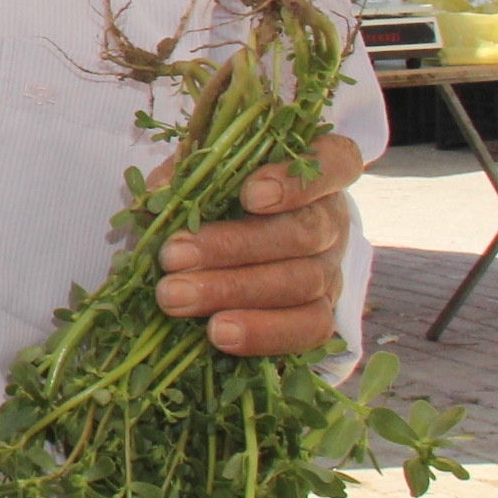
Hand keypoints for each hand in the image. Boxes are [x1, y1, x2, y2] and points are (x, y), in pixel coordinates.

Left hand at [155, 133, 364, 355]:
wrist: (239, 253)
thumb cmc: (222, 198)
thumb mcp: (204, 174)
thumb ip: (188, 173)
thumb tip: (160, 190)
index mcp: (320, 173)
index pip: (337, 163)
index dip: (298, 181)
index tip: (249, 194)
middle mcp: (333, 221)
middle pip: (303, 233)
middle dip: (233, 246)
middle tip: (173, 256)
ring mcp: (331, 270)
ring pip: (301, 283)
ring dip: (234, 292)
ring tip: (176, 299)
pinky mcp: (322, 315)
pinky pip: (308, 329)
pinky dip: (263, 333)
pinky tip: (217, 334)